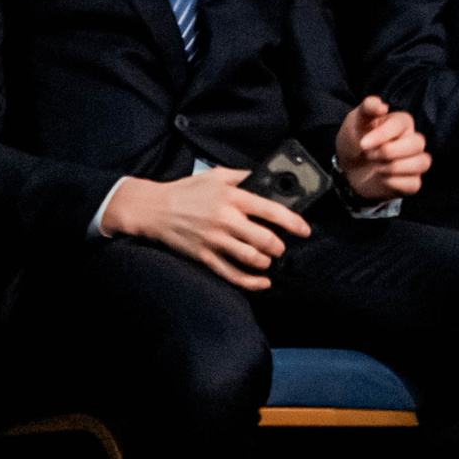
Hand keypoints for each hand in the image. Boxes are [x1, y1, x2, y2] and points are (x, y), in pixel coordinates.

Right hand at [99, 165, 309, 291]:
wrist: (154, 209)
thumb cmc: (187, 190)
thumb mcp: (217, 175)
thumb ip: (244, 176)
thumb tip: (268, 177)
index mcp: (232, 198)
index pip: (270, 210)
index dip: (292, 222)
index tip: (304, 229)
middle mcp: (225, 219)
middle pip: (264, 239)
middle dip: (279, 246)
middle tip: (282, 246)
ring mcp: (214, 240)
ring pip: (251, 258)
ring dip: (266, 261)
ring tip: (268, 258)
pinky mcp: (204, 256)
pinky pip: (231, 274)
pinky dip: (251, 282)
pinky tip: (263, 282)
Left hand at [336, 95, 429, 200]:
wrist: (347, 166)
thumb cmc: (355, 139)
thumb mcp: (356, 119)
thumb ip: (368, 107)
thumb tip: (382, 106)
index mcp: (402, 123)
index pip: (403, 124)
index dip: (383, 135)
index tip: (363, 144)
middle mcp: (412, 140)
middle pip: (418, 144)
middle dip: (390, 152)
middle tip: (370, 155)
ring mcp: (413, 161)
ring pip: (423, 163)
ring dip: (395, 167)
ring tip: (377, 168)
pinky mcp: (410, 181)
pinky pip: (415, 184)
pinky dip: (396, 183)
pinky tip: (383, 179)